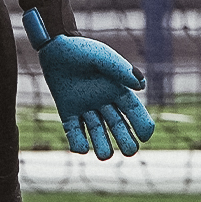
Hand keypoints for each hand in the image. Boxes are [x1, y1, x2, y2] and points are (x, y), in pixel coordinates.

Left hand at [24, 11, 154, 158]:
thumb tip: (141, 87)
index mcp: (117, 90)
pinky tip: (81, 148)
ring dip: (102, 145)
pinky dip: (77, 142)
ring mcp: (85, 108)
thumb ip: (120, 70)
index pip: (134, 112)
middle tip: (129, 151)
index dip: (142, 125)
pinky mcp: (68, 112)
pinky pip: (74, 131)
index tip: (145, 136)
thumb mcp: (103, 58)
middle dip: (126, 141)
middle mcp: (104, 102)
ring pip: (97, 132)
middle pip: (118, 127)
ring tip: (104, 155)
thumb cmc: (82, 50)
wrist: (55, 46)